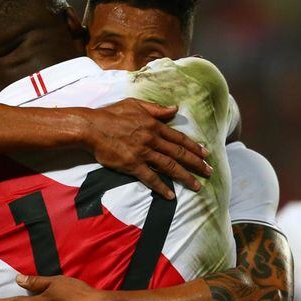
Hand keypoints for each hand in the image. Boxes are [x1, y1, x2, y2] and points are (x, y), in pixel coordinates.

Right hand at [79, 99, 211, 198]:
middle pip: (179, 153)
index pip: (179, 137)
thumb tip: (174, 108)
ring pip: (169, 166)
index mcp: (154, 125)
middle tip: (209, 171)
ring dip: (185, 177)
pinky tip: (171, 195)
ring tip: (197, 185)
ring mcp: (143, 153)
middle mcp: (152, 139)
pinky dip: (161, 187)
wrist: (91, 127)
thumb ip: (156, 108)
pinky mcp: (132, 165)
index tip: (205, 153)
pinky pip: (150, 178)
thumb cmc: (111, 114)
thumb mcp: (135, 104)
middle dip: (196, 163)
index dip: (193, 146)